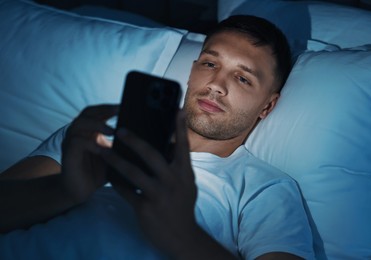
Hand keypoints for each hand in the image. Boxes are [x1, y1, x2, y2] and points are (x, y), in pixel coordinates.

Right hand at [61, 104, 117, 203]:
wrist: (81, 191)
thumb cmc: (98, 172)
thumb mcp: (114, 156)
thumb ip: (122, 145)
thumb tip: (144, 138)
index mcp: (91, 130)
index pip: (98, 111)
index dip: (110, 107)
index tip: (126, 105)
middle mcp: (79, 132)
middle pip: (88, 112)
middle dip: (104, 110)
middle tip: (119, 111)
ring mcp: (71, 142)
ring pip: (80, 124)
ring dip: (97, 125)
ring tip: (112, 130)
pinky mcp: (68, 154)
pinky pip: (76, 142)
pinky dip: (89, 144)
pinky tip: (101, 149)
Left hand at [101, 110, 198, 255]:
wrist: (182, 237)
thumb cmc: (183, 206)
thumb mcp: (187, 185)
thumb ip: (179, 166)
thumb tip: (169, 145)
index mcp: (184, 173)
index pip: (182, 145)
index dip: (179, 126)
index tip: (176, 109)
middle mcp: (172, 181)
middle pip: (151, 154)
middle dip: (134, 140)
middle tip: (120, 129)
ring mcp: (158, 195)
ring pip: (132, 172)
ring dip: (115, 159)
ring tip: (102, 150)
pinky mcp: (145, 208)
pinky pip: (125, 191)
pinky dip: (115, 181)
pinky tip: (107, 174)